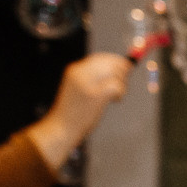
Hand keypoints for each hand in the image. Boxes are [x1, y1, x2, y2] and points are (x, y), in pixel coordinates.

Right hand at [27, 53, 132, 171]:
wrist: (62, 127)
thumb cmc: (74, 112)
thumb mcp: (79, 89)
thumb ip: (95, 79)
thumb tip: (118, 70)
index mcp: (74, 70)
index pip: (99, 58)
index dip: (115, 61)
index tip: (124, 67)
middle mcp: (80, 73)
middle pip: (109, 63)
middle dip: (121, 70)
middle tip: (123, 83)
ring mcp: (87, 84)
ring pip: (115, 74)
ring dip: (122, 84)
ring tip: (116, 95)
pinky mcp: (95, 96)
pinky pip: (116, 86)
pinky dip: (121, 91)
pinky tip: (116, 99)